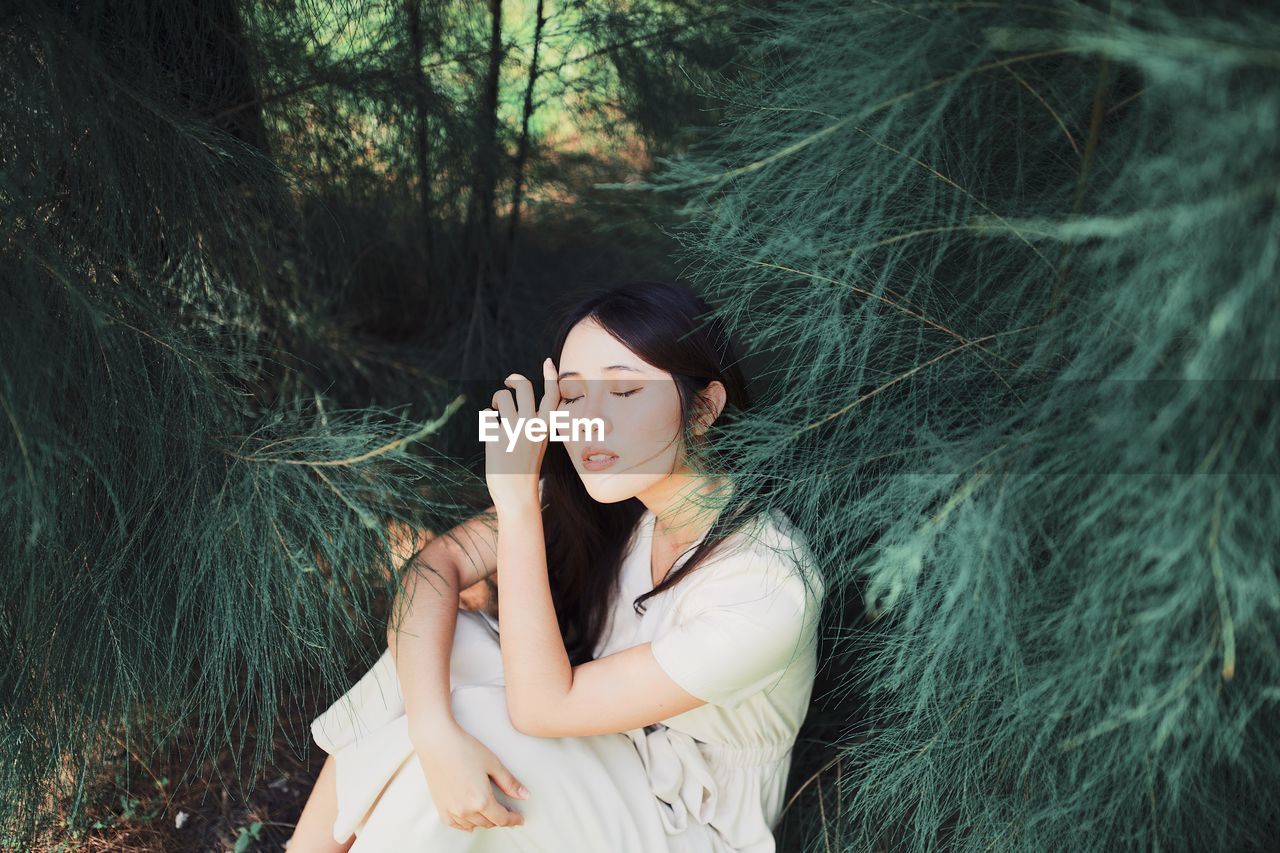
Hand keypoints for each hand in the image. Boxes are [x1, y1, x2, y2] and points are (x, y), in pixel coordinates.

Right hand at [412, 718, 529, 832]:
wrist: (437, 742)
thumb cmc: (465, 749)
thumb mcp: (493, 764)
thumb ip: (509, 782)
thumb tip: (525, 796)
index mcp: (481, 800)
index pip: (502, 819)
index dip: (513, 820)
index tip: (519, 819)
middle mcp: (466, 810)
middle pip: (489, 823)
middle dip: (500, 819)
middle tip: (508, 813)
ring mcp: (451, 810)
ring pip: (473, 825)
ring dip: (484, 821)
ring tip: (491, 813)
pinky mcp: (440, 807)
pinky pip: (456, 824)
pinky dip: (466, 824)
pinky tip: (471, 821)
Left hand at [484, 357, 559, 512]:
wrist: (518, 495)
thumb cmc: (525, 469)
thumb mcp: (537, 443)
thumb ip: (532, 423)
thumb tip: (516, 400)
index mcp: (546, 427)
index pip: (553, 396)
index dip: (550, 377)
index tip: (548, 362)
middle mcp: (532, 425)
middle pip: (524, 386)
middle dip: (513, 380)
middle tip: (508, 383)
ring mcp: (514, 430)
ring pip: (502, 397)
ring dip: (496, 400)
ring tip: (495, 410)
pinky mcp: (496, 436)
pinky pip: (487, 415)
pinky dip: (487, 419)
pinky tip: (489, 431)